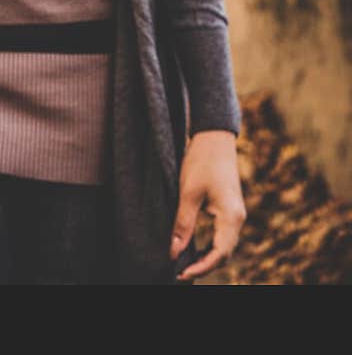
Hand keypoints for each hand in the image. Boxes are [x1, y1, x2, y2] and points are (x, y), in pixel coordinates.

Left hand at [169, 130, 245, 281]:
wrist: (214, 136)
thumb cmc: (202, 160)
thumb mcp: (188, 192)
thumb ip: (182, 223)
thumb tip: (173, 251)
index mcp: (232, 216)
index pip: (219, 254)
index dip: (201, 267)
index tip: (180, 273)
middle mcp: (237, 218)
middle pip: (223, 253)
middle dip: (203, 265)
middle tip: (179, 272)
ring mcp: (234, 213)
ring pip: (222, 245)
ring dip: (205, 257)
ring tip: (183, 264)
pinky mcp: (228, 208)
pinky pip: (221, 235)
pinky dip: (208, 245)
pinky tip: (192, 248)